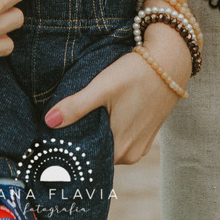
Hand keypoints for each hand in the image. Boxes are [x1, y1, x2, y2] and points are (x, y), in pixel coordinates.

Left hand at [43, 24, 187, 163]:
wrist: (170, 62)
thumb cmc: (136, 73)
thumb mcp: (102, 87)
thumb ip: (76, 106)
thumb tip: (49, 122)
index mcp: (119, 149)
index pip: (84, 158)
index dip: (69, 147)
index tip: (53, 136)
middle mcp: (130, 155)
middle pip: (96, 152)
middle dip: (80, 139)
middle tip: (61, 123)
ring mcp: (140, 147)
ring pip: (108, 145)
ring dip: (95, 133)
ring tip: (79, 117)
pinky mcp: (146, 136)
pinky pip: (120, 139)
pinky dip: (110, 130)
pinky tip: (102, 115)